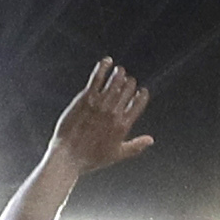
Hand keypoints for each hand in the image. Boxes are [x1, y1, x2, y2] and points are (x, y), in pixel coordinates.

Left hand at [49, 58, 154, 175]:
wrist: (68, 156)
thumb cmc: (91, 158)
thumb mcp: (117, 154)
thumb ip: (136, 145)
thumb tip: (151, 140)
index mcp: (123, 125)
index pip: (139, 103)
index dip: (142, 95)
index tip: (141, 91)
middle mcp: (114, 112)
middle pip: (127, 89)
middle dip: (129, 83)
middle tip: (127, 80)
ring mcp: (100, 104)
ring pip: (115, 82)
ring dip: (119, 73)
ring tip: (119, 70)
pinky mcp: (86, 98)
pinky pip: (97, 79)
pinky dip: (103, 68)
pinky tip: (107, 61)